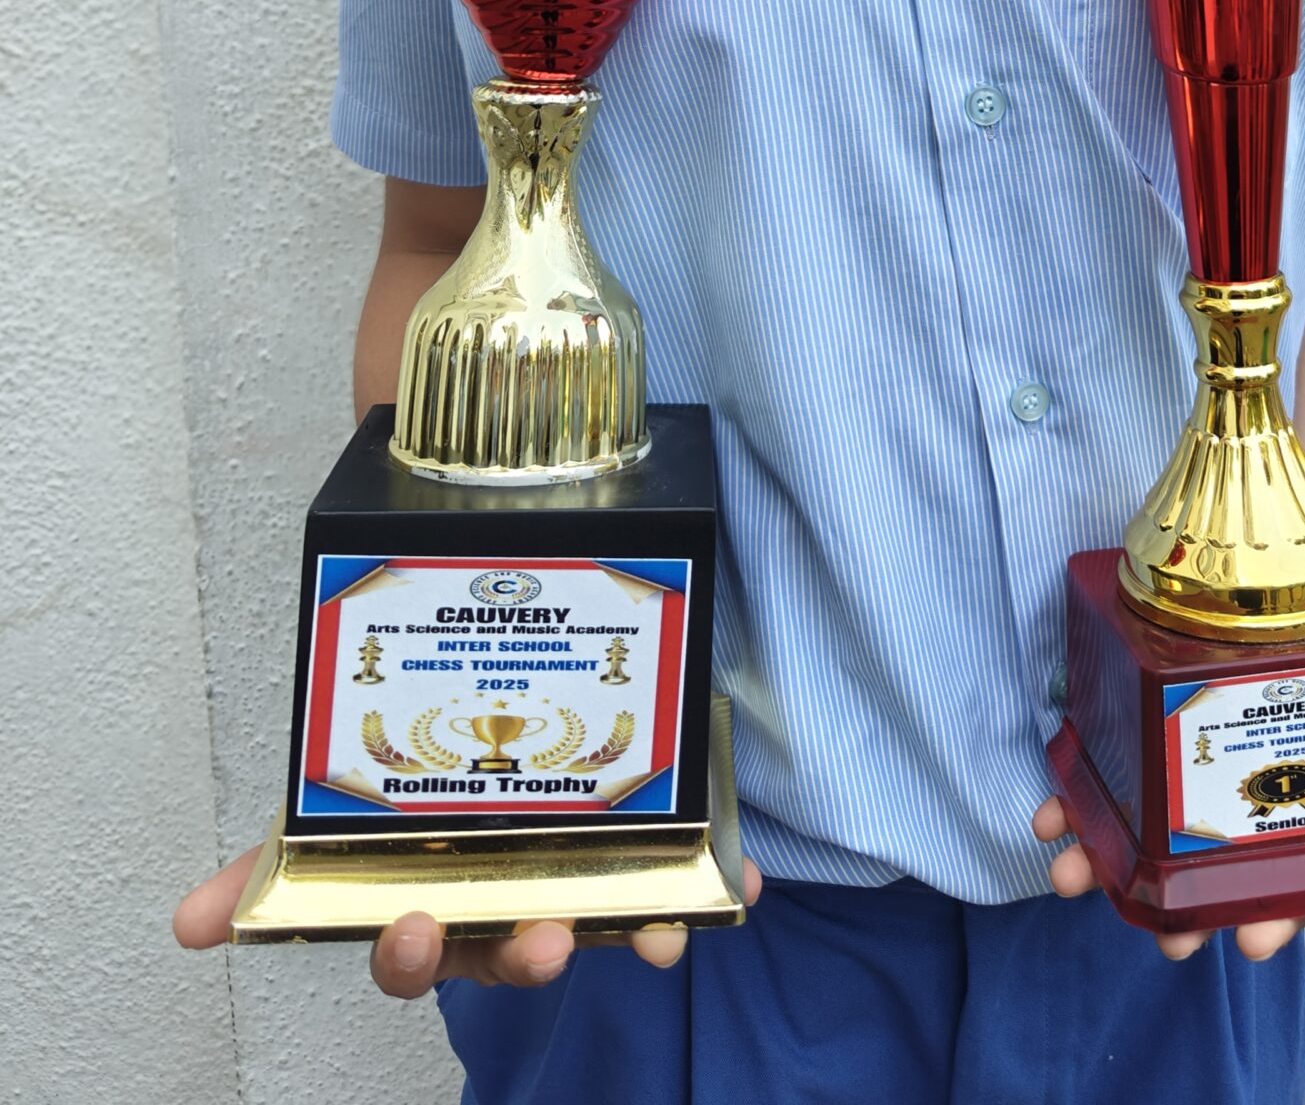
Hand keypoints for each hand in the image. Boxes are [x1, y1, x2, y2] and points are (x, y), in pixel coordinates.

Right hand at [172, 847, 763, 990]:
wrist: (519, 728)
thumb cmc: (422, 806)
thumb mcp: (344, 823)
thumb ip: (271, 866)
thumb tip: (185, 926)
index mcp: (431, 903)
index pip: (410, 952)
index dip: (409, 954)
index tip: (411, 929)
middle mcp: (504, 909)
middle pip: (507, 949)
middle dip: (519, 953)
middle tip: (537, 936)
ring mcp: (576, 892)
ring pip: (597, 927)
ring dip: (622, 934)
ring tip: (643, 931)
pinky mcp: (645, 869)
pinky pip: (684, 892)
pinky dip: (715, 893)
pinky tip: (741, 885)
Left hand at [1034, 697, 1304, 963]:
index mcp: (1303, 828)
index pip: (1289, 889)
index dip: (1272, 917)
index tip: (1252, 938)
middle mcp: (1239, 813)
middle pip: (1207, 877)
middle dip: (1179, 913)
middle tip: (1163, 939)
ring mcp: (1185, 776)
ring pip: (1141, 837)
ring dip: (1104, 862)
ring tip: (1073, 874)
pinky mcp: (1143, 730)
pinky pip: (1104, 775)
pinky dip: (1074, 797)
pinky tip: (1052, 811)